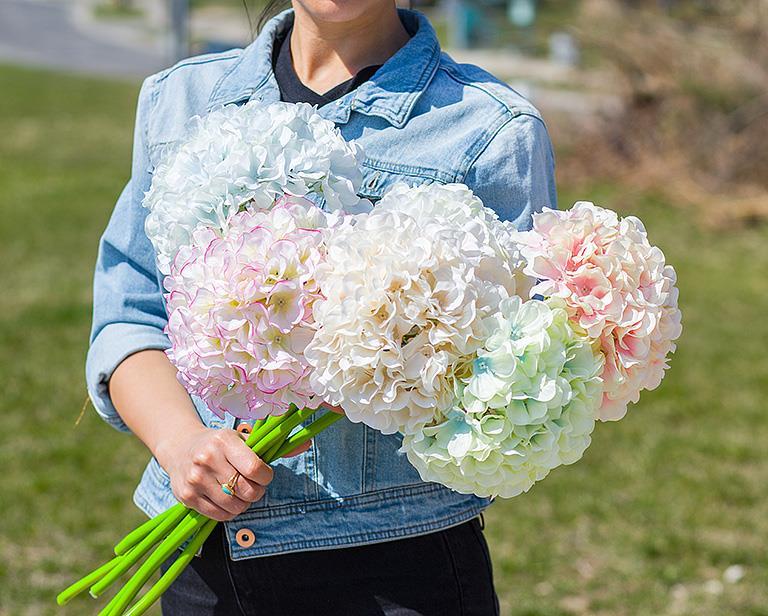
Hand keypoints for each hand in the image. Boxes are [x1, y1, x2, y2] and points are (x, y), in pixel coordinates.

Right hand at [156, 426, 273, 521]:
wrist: (180, 447)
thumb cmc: (219, 444)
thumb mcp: (242, 438)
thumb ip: (272, 445)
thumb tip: (305, 444)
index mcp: (224, 441)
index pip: (255, 468)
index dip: (266, 477)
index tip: (265, 475)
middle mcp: (207, 459)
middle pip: (246, 490)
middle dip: (257, 492)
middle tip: (254, 486)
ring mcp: (195, 479)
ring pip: (234, 505)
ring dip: (244, 503)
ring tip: (241, 492)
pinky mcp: (187, 496)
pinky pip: (219, 515)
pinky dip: (229, 512)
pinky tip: (228, 500)